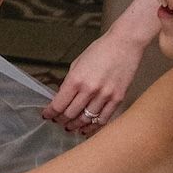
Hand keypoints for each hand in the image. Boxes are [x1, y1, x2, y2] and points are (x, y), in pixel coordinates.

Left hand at [41, 19, 146, 136]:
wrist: (125, 43)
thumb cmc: (100, 50)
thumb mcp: (77, 63)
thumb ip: (69, 81)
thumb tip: (61, 97)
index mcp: (76, 79)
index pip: (58, 104)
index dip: (50, 113)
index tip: (47, 116)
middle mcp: (89, 90)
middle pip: (70, 115)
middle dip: (62, 120)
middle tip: (59, 122)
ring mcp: (105, 96)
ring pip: (86, 120)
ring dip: (76, 126)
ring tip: (71, 127)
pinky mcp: (118, 99)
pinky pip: (103, 119)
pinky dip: (93, 126)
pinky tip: (87, 128)